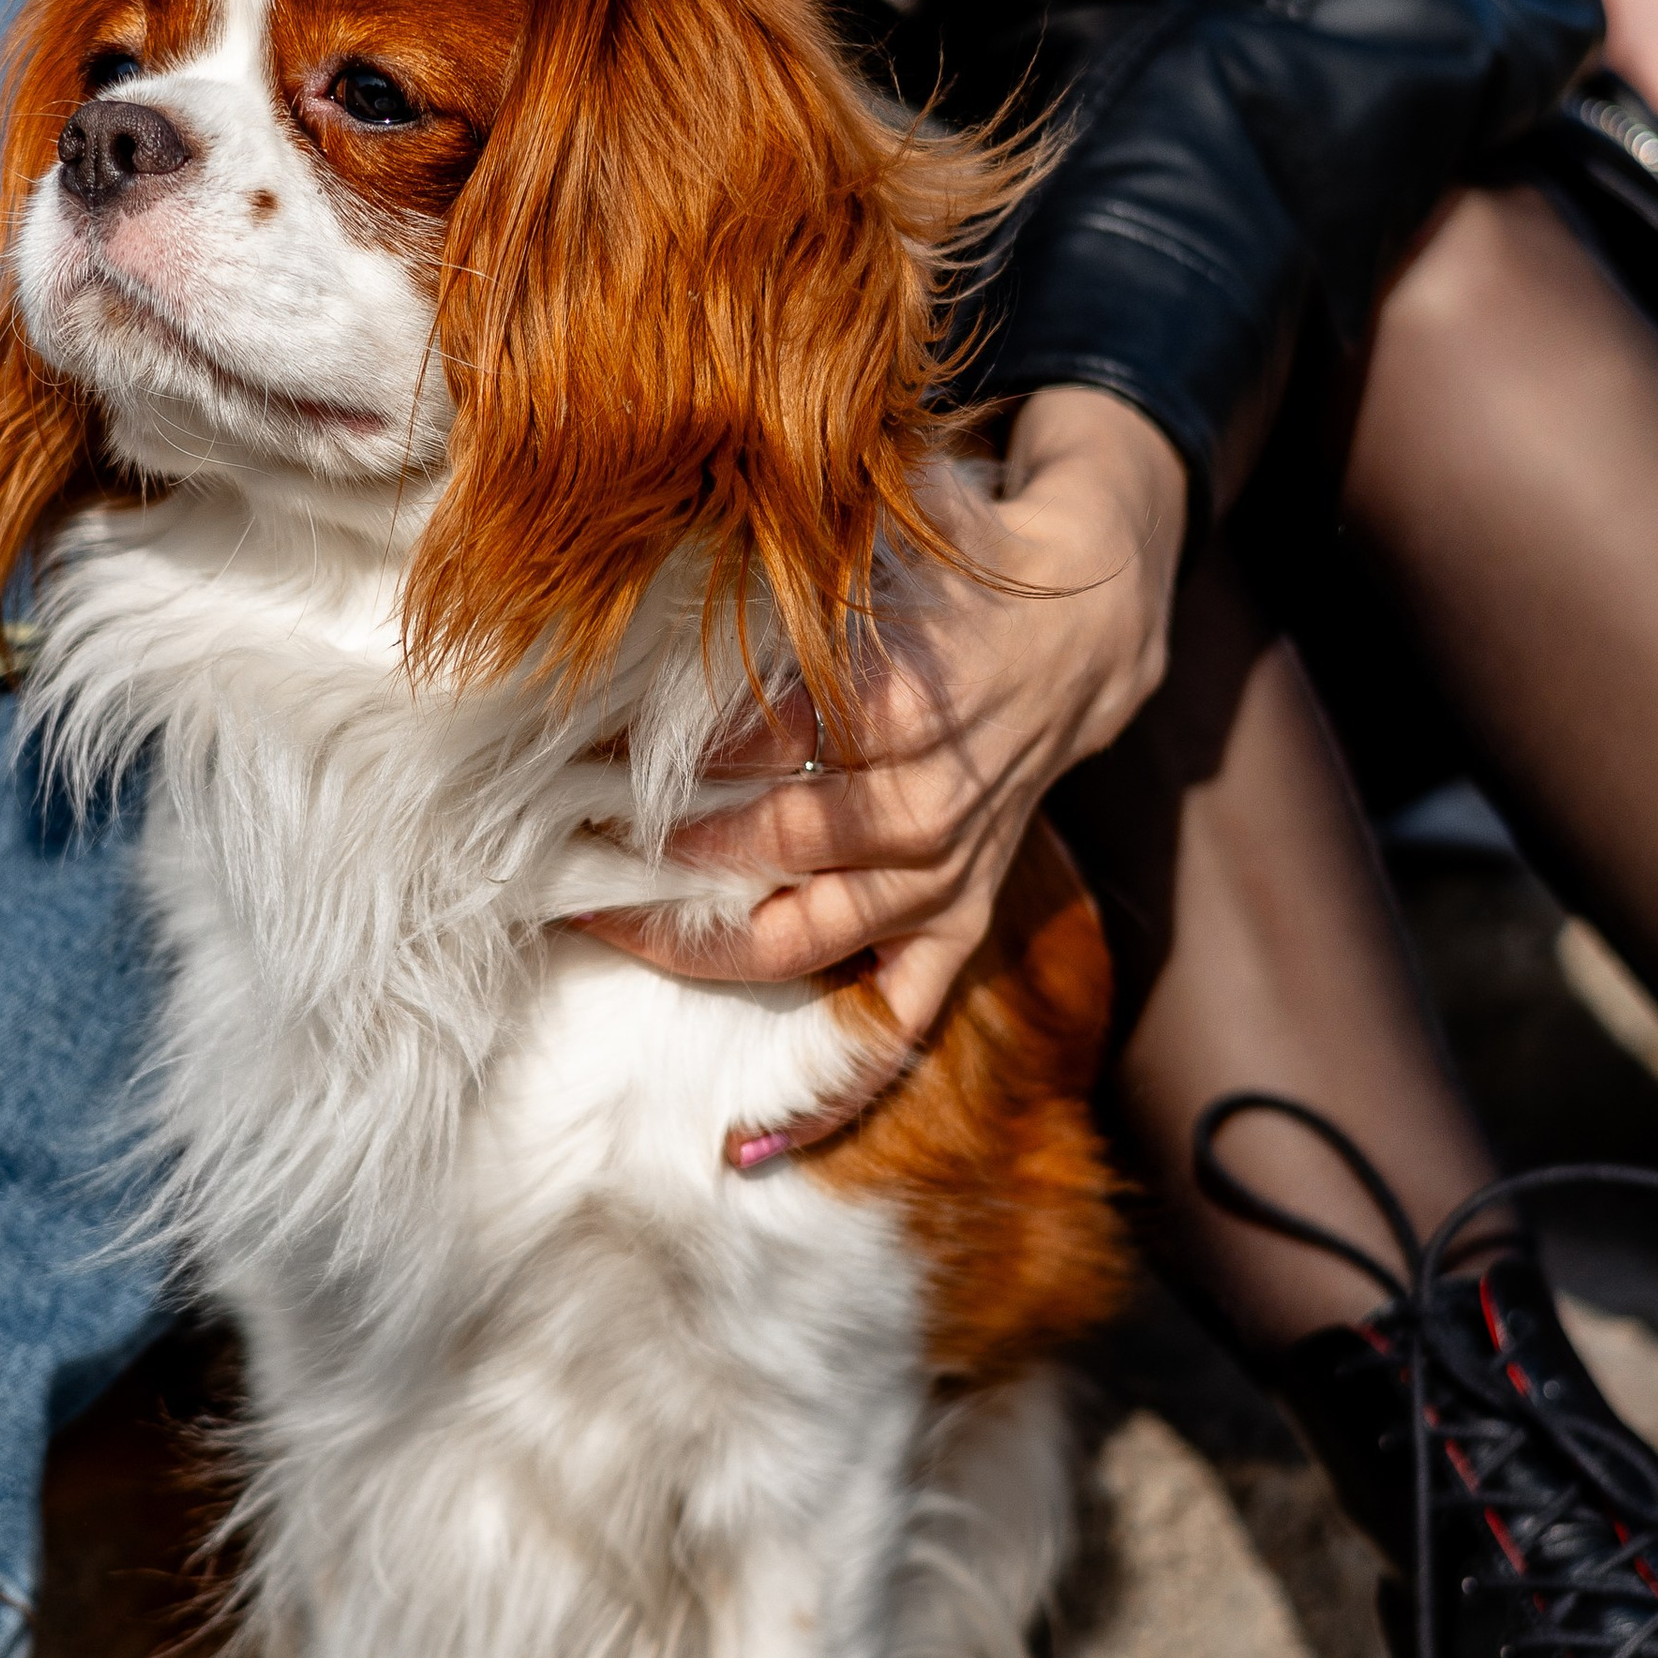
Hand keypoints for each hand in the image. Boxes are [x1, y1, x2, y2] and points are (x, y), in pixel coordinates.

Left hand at [582, 385, 1183, 1046]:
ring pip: (828, 921)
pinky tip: (754, 1149)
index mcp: (912, 686)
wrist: (1090, 611)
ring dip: (718, 937)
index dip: (679, 738)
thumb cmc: (955, 558)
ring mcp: (951, 860)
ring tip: (608, 928)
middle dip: (680, 839)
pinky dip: (839, 1087)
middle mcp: (934, 786)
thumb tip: (669, 508)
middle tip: (567, 833)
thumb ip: (794, 536)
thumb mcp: (888, 523)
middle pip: (795, 828)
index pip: (779, 723)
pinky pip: (909, 1015)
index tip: (579, 740)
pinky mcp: (963, 910)